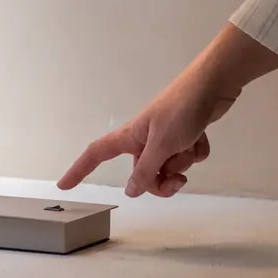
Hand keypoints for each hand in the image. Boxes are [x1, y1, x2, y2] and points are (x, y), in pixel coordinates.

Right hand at [57, 65, 239, 197]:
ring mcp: (165, 136)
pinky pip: (188, 156)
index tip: (64, 185)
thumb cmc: (181, 110)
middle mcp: (144, 138)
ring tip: (191, 144)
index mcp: (131, 136)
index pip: (97, 154)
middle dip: (162, 181)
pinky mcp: (185, 134)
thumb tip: (131, 191)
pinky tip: (201, 136)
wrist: (213, 85)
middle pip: (143, 173)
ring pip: (169, 166)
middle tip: (178, 179)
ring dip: (183, 162)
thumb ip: (145, 171)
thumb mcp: (161, 145)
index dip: (79, 169)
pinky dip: (196, 150)